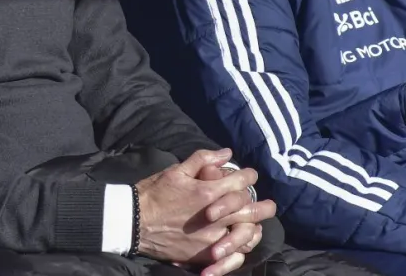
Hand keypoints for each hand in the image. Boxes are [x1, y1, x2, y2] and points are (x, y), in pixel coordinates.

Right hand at [134, 149, 273, 275]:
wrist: (135, 222)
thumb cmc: (154, 193)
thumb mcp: (176, 170)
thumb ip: (202, 159)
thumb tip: (226, 153)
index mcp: (208, 192)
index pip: (240, 182)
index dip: (248, 175)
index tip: (250, 174)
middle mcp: (215, 216)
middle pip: (249, 209)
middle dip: (263, 206)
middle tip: (270, 205)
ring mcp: (211, 237)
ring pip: (245, 233)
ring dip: (255, 227)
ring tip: (259, 225)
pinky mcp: (205, 253)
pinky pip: (233, 254)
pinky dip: (241, 247)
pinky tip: (243, 242)